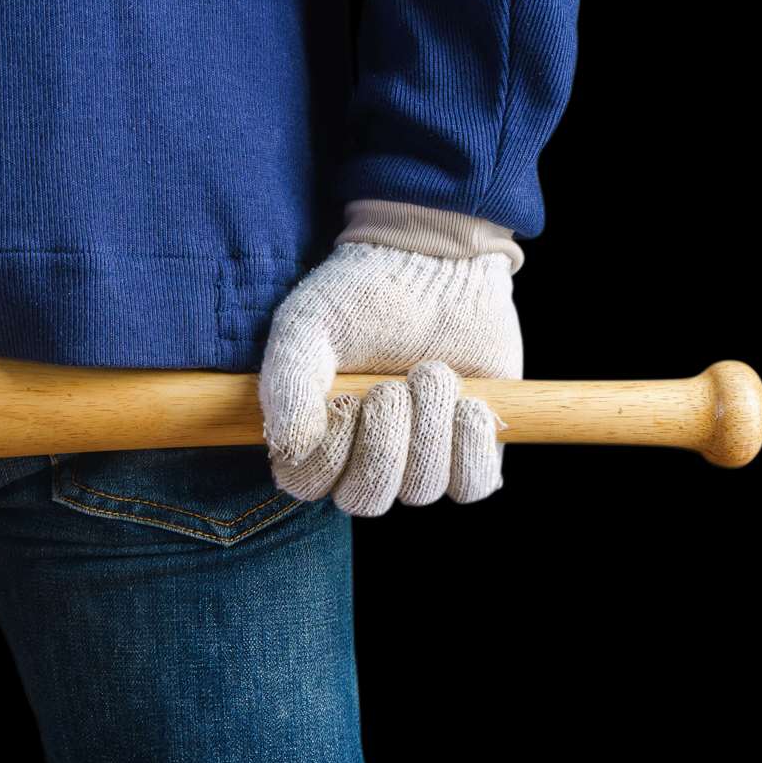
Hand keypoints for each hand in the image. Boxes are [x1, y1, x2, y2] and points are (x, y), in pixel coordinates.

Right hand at [258, 238, 521, 515]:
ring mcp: (421, 459)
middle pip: (367, 498)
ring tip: (430, 372)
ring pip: (422, 489)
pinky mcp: (471, 450)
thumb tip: (289, 448)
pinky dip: (472, 447)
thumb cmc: (358, 296)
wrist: (434, 264)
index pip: (311, 484)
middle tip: (393, 385)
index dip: (332, 452)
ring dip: (429, 428)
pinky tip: (468, 403)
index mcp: (317, 437)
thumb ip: (286, 385)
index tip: (347, 398)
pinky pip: (474, 485)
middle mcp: (366, 459)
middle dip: (385, 441)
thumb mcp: (306, 327)